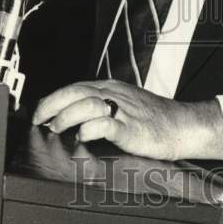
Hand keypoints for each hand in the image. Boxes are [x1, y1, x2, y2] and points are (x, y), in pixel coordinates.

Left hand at [32, 80, 222, 162]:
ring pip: (86, 104)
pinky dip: (89, 129)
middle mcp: (114, 95)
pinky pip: (106, 123)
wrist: (183, 125)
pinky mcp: (131, 129)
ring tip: (57, 129)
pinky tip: (83, 136)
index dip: (52, 99)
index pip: (74, 87)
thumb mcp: (123, 104)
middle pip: (75, 92)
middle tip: (39, 120)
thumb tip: (70, 117)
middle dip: (51, 105)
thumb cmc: (153, 119)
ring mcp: (123, 111)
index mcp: (110, 89)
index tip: (39, 113)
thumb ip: (100, 107)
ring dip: (66, 116)